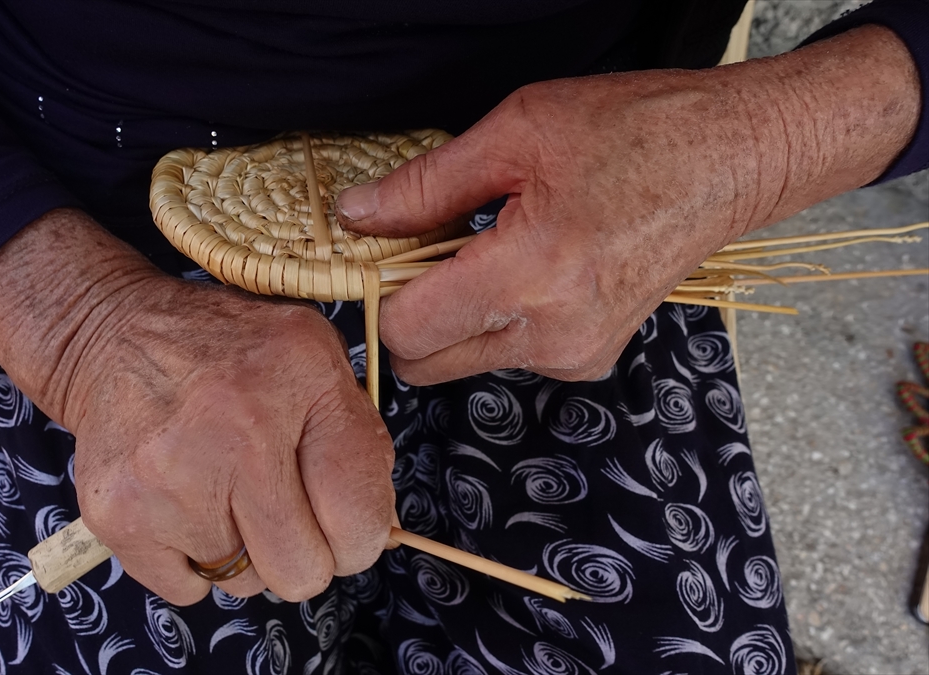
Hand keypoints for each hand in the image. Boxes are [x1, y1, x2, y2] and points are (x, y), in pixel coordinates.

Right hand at [0, 210, 395, 604]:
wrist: (110, 337)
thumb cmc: (223, 354)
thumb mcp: (310, 354)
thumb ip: (354, 434)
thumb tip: (376, 530)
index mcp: (302, 371)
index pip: (359, 511)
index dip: (357, 537)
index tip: (339, 525)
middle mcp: (240, 422)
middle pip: (302, 570)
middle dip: (299, 553)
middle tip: (277, 511)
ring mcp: (173, 472)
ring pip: (244, 583)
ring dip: (239, 548)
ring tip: (217, 486)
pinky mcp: (120, 512)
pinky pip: (187, 589)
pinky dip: (187, 559)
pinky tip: (179, 500)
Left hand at [336, 25, 918, 384]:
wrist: (731, 159)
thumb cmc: (638, 132)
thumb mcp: (516, 133)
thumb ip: (423, 186)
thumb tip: (355, 216)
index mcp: (531, 274)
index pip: (407, 332)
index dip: (378, 293)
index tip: (379, 255)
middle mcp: (554, 334)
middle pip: (426, 362)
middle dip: (412, 311)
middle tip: (428, 249)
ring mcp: (575, 354)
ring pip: (464, 359)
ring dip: (455, 314)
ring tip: (490, 247)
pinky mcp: (589, 358)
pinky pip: (508, 354)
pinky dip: (495, 319)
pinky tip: (526, 266)